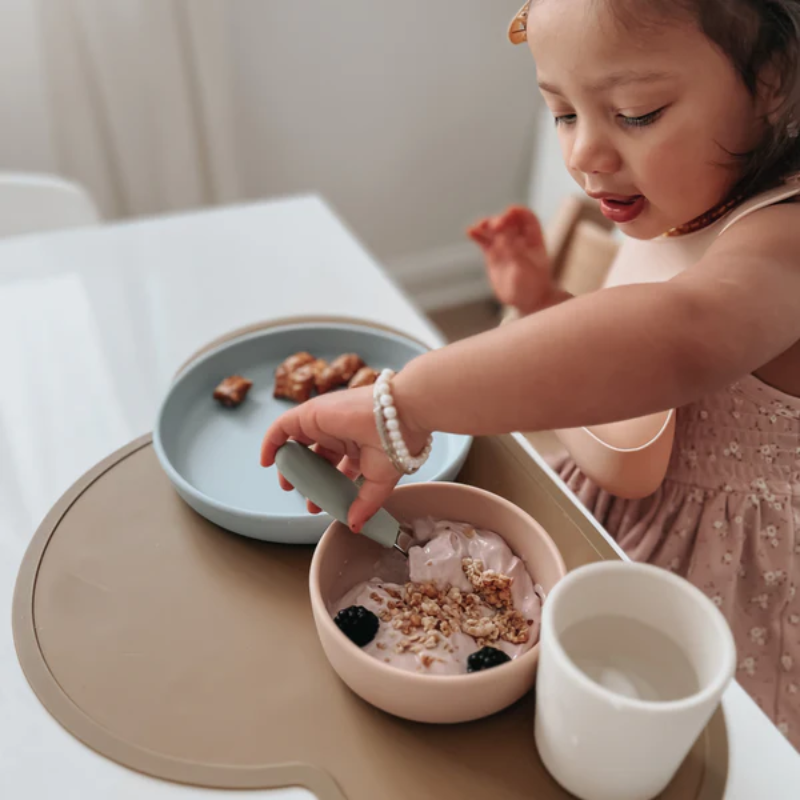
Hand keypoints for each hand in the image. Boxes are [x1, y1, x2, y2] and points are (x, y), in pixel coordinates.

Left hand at [260, 386, 429, 531]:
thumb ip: (364, 504)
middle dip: (308, 478)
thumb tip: (353, 525)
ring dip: (290, 463)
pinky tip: (267, 461)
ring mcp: (325, 422)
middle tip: (304, 497)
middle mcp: (341, 432)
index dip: (328, 485)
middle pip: (317, 456)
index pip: (338, 466)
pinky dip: (272, 443)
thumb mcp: (380, 482)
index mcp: (359, 444)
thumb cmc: (398, 443)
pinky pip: (282, 428)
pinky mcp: (310, 414)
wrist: (401, 416)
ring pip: (299, 443)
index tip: (322, 504)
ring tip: (286, 484)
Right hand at [468, 205, 553, 314]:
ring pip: (494, 230)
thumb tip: (501, 231)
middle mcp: (519, 239)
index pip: (526, 218)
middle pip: (508, 221)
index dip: (518, 212)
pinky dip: (478, 235)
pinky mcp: (493, 255)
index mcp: (533, 239)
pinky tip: (470, 232)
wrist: (528, 301)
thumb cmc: (533, 285)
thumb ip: (513, 249)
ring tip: (479, 227)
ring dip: (487, 225)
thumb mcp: (525, 267)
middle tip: (495, 226)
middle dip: (500, 220)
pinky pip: (484, 241)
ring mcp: (505, 246)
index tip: (509, 212)